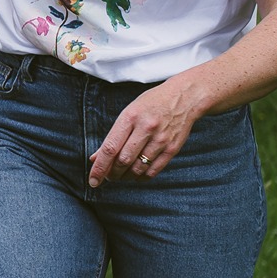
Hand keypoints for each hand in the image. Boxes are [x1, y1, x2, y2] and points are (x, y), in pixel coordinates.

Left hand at [88, 78, 205, 185]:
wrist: (183, 97)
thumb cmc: (151, 104)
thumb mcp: (128, 113)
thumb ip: (112, 137)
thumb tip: (95, 158)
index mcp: (130, 117)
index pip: (110, 148)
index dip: (99, 167)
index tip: (93, 180)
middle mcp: (146, 128)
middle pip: (123, 160)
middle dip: (112, 174)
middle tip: (108, 176)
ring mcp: (161, 139)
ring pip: (137, 168)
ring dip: (125, 177)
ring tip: (121, 175)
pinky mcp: (172, 148)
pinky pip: (153, 170)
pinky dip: (141, 177)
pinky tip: (136, 175)